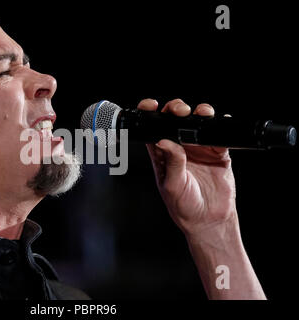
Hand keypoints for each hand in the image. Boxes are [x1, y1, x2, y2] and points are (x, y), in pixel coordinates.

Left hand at [138, 98, 237, 236]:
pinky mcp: (217, 153)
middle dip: (176, 109)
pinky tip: (219, 122)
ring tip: (201, 113)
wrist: (208, 220)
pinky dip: (220, 126)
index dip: (150, 114)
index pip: (153, 128)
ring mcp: (198, 149)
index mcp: (162, 154)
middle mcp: (179, 148)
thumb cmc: (183, 206)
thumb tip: (163, 141)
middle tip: (180, 110)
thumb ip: (171, 162)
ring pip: (198, 123)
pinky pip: (219, 135)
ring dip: (199, 113)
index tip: (151, 106)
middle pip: (175, 120)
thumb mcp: (172, 185)